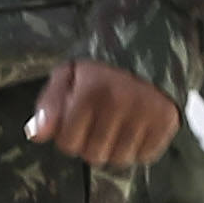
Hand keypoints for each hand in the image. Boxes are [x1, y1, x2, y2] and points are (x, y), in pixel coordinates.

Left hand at [29, 59, 180, 167]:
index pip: (68, 142)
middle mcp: (121, 103)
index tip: (77, 119)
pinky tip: (135, 128)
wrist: (151, 43)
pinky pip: (146, 156)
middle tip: (98, 121)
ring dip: (114, 147)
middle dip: (90, 142)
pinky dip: (138, 148)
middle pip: (94, 155)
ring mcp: (147, 114)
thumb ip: (49, 104)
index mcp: (92, 90)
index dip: (68, 134)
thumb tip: (35, 135)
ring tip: (116, 125)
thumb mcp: (68, 73)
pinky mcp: (168, 122)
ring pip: (120, 159)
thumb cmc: (103, 64)